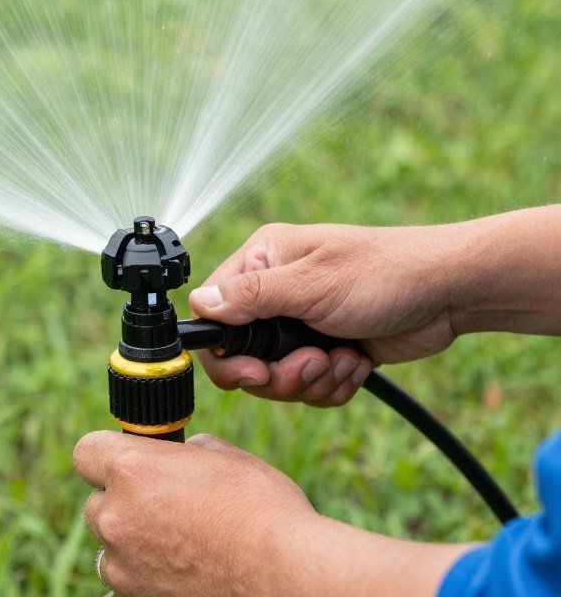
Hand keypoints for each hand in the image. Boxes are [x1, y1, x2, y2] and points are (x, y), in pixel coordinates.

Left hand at [74, 430, 314, 596]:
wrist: (286, 575)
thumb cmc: (263, 510)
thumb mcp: (225, 456)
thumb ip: (187, 450)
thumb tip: (183, 452)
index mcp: (132, 469)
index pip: (86, 452)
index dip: (107, 454)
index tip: (127, 460)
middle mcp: (116, 516)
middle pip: (97, 501)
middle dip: (123, 500)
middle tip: (165, 504)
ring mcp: (122, 564)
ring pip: (110, 544)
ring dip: (132, 540)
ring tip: (179, 541)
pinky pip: (125, 578)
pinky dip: (144, 573)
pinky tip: (179, 568)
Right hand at [188, 222, 464, 405]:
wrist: (449, 293)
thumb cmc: (386, 273)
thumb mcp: (313, 284)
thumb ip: (252, 296)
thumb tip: (200, 302)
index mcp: (262, 263)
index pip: (214, 316)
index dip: (228, 354)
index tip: (255, 373)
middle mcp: (275, 293)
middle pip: (243, 358)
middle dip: (279, 374)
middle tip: (312, 364)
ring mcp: (300, 323)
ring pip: (277, 379)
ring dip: (312, 379)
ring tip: (342, 359)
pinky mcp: (325, 349)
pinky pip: (309, 386)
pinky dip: (333, 384)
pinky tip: (356, 362)